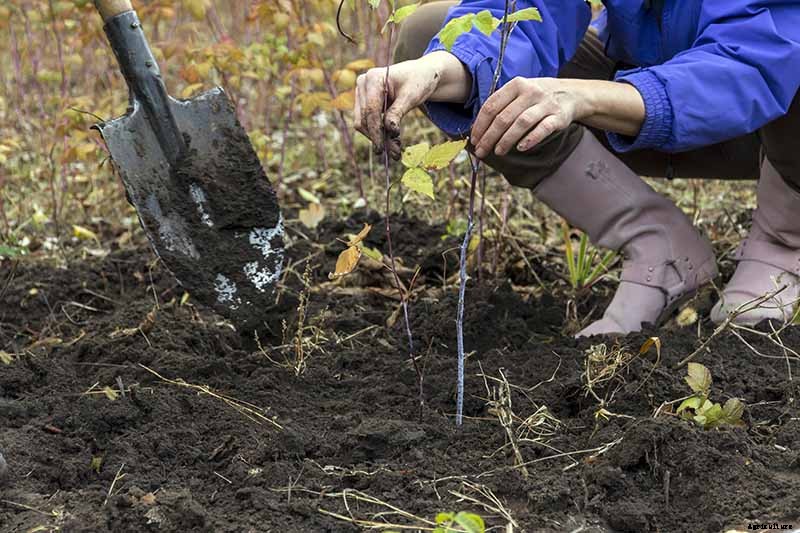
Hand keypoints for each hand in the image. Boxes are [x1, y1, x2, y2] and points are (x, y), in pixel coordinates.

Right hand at [355, 52, 470, 159]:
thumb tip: (389, 131)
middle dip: (378, 138)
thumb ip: (397, 112)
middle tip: (395, 154)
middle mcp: (363, 84)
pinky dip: (379, 132)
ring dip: (378, 138)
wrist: (421, 74)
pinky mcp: (365, 102)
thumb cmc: (418, 81)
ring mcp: (362, 93)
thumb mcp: (411, 97)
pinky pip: (367, 121)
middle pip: (364, 119)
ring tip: (396, 150)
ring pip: (363, 123)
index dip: (376, 132)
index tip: (382, 149)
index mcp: (373, 78)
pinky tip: (393, 141)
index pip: (371, 111)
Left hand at [470, 77, 584, 158]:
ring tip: (498, 151)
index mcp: (516, 85)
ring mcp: (545, 104)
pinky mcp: (558, 116)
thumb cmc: (536, 97)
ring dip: (506, 140)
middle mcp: (530, 92)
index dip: (480, 125)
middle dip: (489, 137)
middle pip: (504, 117)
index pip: (492, 106)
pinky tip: (520, 148)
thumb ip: (501, 105)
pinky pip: (543, 129)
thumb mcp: (518, 92)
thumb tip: (478, 130)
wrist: (570, 93)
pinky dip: (530, 139)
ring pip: (521, 123)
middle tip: (482, 151)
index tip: (474, 140)